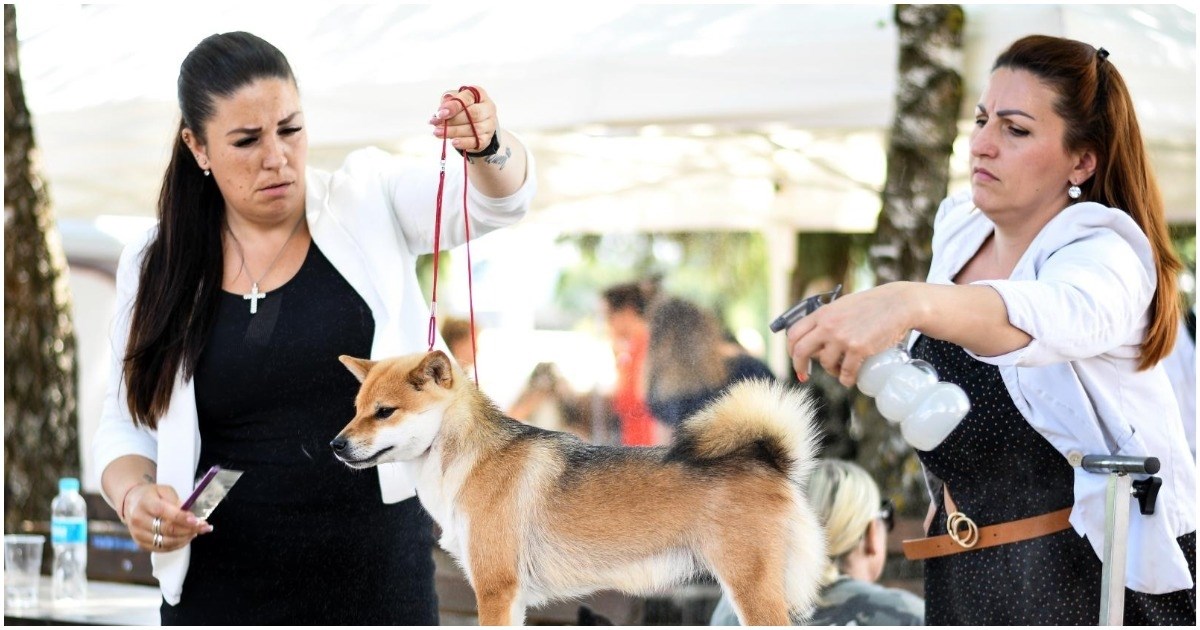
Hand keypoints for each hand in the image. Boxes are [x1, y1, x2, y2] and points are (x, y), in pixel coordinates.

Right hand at [123, 483, 211, 551]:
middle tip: (204, 527)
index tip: (198, 521)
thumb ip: (176, 500)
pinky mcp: (140, 544)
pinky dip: (176, 545)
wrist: (132, 503)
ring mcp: (138, 534)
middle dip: (189, 530)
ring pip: (165, 542)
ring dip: (184, 539)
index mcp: (145, 503)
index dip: (183, 518)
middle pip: (167, 529)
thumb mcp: (164, 490)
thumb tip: (187, 513)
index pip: (165, 513)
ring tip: (196, 532)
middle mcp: (139, 520)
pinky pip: (161, 549)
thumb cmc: (151, 495)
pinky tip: (186, 538)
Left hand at [430, 85, 496, 152]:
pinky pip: (477, 142)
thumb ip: (448, 103)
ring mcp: (489, 124)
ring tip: (438, 133)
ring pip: (474, 129)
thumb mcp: (454, 100)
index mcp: (479, 94)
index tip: (440, 113)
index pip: (467, 98)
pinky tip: (453, 142)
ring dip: (454, 132)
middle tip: (436, 124)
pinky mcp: (487, 138)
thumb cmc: (463, 108)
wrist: (475, 122)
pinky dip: (465, 143)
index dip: (453, 106)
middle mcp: (488, 108)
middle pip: (473, 114)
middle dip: (453, 120)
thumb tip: (442, 111)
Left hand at [786, 282, 917, 386]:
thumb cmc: (872, 305)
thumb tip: (814, 338)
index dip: (791, 349)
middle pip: (800, 351)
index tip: (795, 358)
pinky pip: (846, 372)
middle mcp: (828, 325)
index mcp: (822, 314)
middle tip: (804, 375)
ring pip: (825, 364)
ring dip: (831, 371)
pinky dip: (847, 379)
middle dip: (799, 367)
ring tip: (839, 370)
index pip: (794, 333)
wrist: (898, 304)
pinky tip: (850, 379)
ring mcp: (842, 337)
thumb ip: (827, 319)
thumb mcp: (842, 306)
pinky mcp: (859, 348)